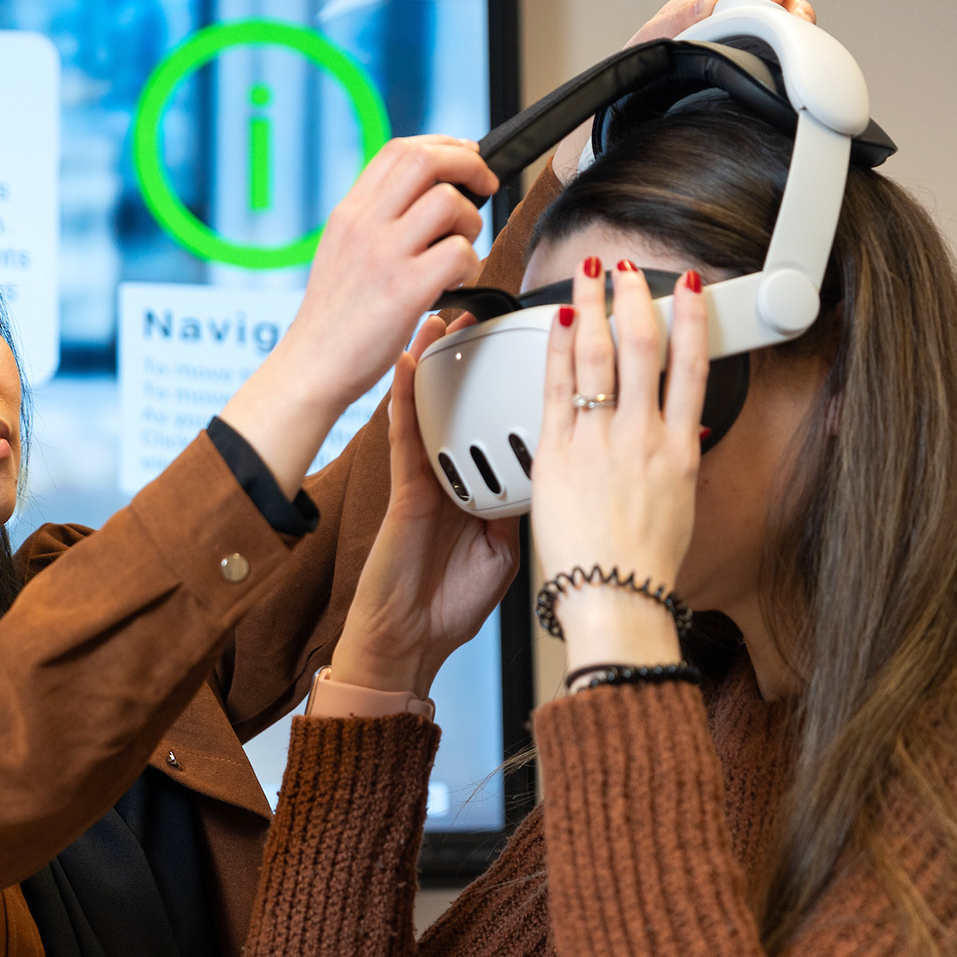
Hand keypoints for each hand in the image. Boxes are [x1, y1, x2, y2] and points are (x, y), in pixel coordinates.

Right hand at [221, 136, 497, 496]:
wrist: (311, 367)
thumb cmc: (334, 318)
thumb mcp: (341, 251)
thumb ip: (376, 219)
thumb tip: (425, 195)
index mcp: (349, 212)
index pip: (400, 150)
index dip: (443, 145)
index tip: (465, 159)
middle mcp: (364, 225)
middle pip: (427, 160)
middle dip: (470, 166)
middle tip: (484, 189)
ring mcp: (384, 256)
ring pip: (449, 203)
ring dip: (471, 222)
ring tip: (461, 247)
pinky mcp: (405, 290)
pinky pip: (459, 253)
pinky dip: (470, 264)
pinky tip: (457, 281)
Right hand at [331, 314, 520, 698]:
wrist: (410, 642)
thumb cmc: (452, 604)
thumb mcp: (505, 549)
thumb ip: (522, 509)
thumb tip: (553, 478)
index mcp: (484, 491)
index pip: (505, 429)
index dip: (517, 391)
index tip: (538, 355)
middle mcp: (454, 476)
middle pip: (467, 407)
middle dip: (474, 362)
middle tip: (487, 314)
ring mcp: (426, 479)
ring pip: (434, 409)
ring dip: (438, 363)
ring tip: (445, 317)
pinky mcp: (403, 488)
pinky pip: (404, 435)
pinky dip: (405, 397)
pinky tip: (408, 361)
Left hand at [528, 260, 707, 674]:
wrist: (613, 597)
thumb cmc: (644, 563)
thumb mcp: (680, 503)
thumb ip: (675, 457)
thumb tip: (681, 429)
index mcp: (681, 448)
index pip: (693, 364)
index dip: (691, 317)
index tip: (688, 287)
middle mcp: (643, 436)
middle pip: (645, 346)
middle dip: (636, 297)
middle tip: (627, 268)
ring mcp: (600, 441)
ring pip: (600, 355)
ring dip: (596, 306)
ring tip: (590, 275)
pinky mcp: (558, 452)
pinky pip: (557, 386)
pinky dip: (558, 347)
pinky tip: (559, 321)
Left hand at [552, 0, 816, 183]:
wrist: (629, 119)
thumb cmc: (636, 75)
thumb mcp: (650, 42)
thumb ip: (676, 21)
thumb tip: (707, 2)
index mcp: (714, 0)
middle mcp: (736, 22)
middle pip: (786, 6)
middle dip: (796, 12)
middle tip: (794, 28)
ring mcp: (748, 52)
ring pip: (789, 40)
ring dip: (797, 44)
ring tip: (793, 56)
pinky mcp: (754, 82)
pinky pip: (781, 72)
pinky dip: (789, 73)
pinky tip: (785, 81)